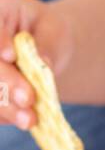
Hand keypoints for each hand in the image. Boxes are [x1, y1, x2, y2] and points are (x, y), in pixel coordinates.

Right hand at [0, 0, 74, 129]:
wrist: (42, 49)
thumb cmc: (47, 32)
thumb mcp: (53, 30)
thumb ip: (46, 43)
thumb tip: (42, 63)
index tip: (11, 54)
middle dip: (5, 82)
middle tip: (29, 98)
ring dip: (4, 106)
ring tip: (29, 119)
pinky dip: (4, 114)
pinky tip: (22, 120)